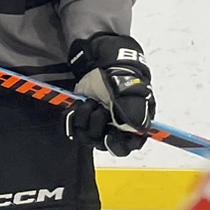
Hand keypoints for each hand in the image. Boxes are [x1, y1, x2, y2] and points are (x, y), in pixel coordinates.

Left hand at [67, 33, 153, 155]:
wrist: (103, 64)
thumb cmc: (123, 78)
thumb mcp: (133, 91)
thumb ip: (136, 110)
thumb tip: (137, 127)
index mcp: (133, 124)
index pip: (127, 146)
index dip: (118, 144)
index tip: (110, 135)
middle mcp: (114, 128)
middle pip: (102, 144)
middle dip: (98, 126)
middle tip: (100, 109)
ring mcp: (97, 124)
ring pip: (86, 137)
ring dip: (85, 119)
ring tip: (90, 102)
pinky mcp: (81, 118)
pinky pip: (71, 127)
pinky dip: (72, 117)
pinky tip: (79, 104)